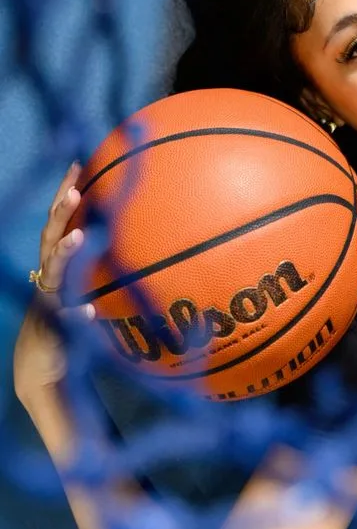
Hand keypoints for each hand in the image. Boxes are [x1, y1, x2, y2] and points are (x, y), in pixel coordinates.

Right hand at [14, 162, 92, 405]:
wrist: (43, 366)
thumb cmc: (69, 319)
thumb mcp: (87, 287)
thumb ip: (104, 264)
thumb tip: (142, 235)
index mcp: (56, 263)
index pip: (61, 220)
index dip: (67, 191)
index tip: (80, 162)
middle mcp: (48, 277)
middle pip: (51, 237)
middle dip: (61, 212)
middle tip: (77, 189)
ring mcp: (48, 302)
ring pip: (54, 273)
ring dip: (65, 253)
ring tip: (78, 235)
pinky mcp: (52, 331)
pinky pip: (64, 322)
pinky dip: (75, 317)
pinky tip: (87, 312)